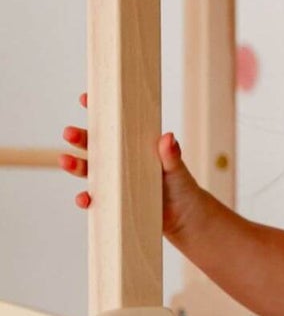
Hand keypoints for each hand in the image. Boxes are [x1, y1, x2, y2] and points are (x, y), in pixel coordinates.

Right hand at [60, 92, 204, 236]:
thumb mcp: (176, 169)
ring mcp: (114, 181)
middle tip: (69, 133)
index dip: (99, 112)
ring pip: (89, 170)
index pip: (115, 126)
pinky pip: (94, 198)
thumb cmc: (181, 186)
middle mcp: (120, 162)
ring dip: (75, 165)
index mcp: (134, 147)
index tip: (86, 98)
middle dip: (80, 138)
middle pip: (95, 146)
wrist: (184, 217)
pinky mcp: (112, 200)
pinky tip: (84, 198)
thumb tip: (168, 137)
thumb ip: (171, 155)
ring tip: (66, 160)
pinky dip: (86, 198)